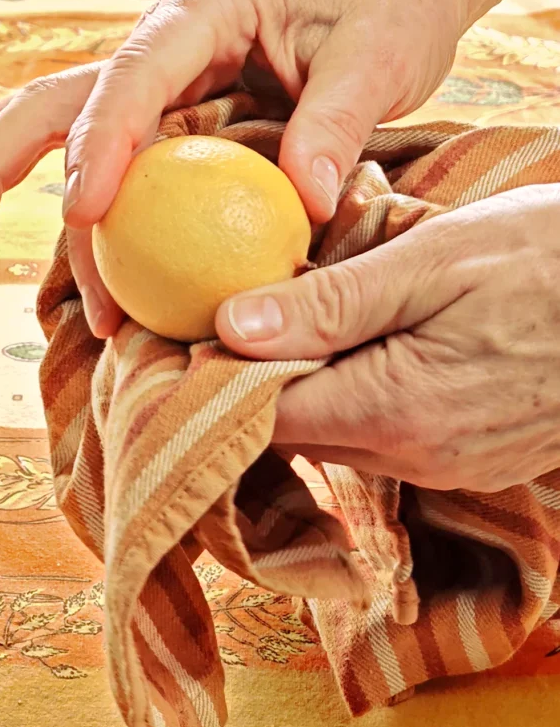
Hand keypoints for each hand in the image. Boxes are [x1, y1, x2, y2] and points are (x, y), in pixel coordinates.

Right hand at [0, 0, 467, 336]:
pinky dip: (94, 213)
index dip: (99, 143)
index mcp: (207, 6)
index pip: (134, 74)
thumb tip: (306, 204)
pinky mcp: (181, 119)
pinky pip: (126, 167)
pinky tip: (66, 253)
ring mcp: (169, 81)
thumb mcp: (377, 58)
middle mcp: (169, 41)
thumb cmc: (388, 12)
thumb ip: (336, 124)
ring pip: (76, 134)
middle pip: (64, 97)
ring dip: (29, 199)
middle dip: (0, 162)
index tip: (82, 214)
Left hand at [216, 186, 559, 492]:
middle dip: (263, 378)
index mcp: (394, 409)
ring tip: (308, 317)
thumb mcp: (431, 261)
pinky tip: (368, 346)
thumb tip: (230, 327)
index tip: (201, 324)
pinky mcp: (470, 458)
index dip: (222, 374)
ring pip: (337, 437)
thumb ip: (329, 303)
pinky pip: (384, 439)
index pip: (265, 416)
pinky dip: (358, 397)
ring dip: (313, 386)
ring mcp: (447, 466)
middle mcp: (416, 456)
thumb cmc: (545, 260)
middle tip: (249, 307)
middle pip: (296, 433)